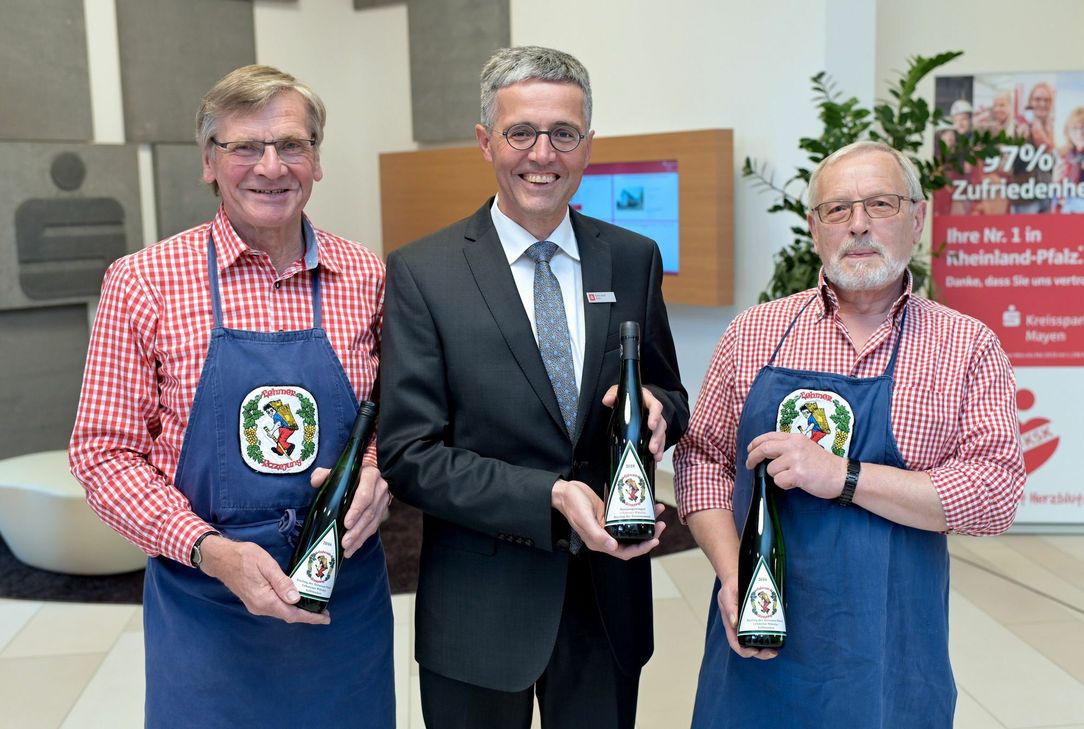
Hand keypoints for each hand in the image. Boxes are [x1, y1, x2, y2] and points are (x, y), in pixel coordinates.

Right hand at [198, 535, 330, 624]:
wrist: (221, 559)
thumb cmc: (244, 557)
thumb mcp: (266, 564)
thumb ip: (281, 582)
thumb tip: (296, 599)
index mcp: (264, 600)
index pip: (291, 614)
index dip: (310, 617)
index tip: (326, 618)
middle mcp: (260, 607)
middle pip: (288, 616)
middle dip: (306, 615)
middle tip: (324, 611)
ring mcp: (256, 606)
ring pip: (281, 612)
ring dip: (297, 611)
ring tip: (314, 605)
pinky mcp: (254, 601)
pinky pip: (275, 607)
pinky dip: (288, 606)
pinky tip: (296, 600)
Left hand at [309, 465, 390, 557]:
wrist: (367, 476)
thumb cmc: (349, 475)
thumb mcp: (338, 472)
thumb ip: (325, 474)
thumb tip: (315, 481)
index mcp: (370, 475)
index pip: (365, 494)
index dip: (357, 510)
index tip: (346, 523)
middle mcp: (380, 488)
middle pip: (369, 512)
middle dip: (357, 529)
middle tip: (344, 541)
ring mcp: (383, 501)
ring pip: (373, 522)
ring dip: (359, 537)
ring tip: (346, 548)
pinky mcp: (382, 512)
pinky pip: (373, 528)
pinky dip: (362, 539)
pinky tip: (351, 549)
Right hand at [550, 479, 665, 559]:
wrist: (565, 491)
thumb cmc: (572, 505)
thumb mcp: (584, 519)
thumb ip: (597, 534)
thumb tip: (613, 547)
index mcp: (599, 542)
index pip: (625, 552)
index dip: (641, 549)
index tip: (655, 539)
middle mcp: (606, 536)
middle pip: (632, 541)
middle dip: (648, 534)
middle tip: (660, 523)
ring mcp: (609, 525)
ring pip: (632, 528)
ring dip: (646, 521)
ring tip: (657, 510)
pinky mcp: (610, 514)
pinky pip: (627, 516)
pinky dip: (637, 511)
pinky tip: (645, 503)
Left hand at [602, 385, 666, 460]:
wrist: (629, 401)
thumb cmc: (626, 397)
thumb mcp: (618, 393)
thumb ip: (613, 395)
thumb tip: (608, 400)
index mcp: (648, 401)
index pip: (655, 407)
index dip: (655, 416)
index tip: (651, 425)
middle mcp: (654, 413)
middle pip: (661, 424)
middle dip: (657, 437)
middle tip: (652, 448)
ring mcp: (655, 424)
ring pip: (661, 435)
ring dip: (659, 446)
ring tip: (655, 456)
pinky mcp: (652, 433)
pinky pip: (658, 442)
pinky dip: (657, 451)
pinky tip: (655, 460)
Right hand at [719, 572, 776, 659]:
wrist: (737, 577)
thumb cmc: (729, 588)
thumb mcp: (726, 595)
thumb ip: (729, 607)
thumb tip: (734, 622)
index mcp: (731, 626)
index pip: (736, 644)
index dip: (745, 651)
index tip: (755, 651)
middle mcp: (741, 628)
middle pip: (750, 647)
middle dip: (762, 653)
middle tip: (773, 652)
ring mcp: (751, 624)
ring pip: (760, 641)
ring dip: (769, 646)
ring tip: (778, 646)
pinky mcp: (759, 617)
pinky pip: (766, 629)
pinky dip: (773, 633)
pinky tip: (780, 632)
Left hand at [746, 431, 846, 500]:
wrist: (842, 475)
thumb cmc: (823, 464)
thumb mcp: (805, 447)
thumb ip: (787, 446)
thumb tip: (765, 452)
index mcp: (795, 438)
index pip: (768, 436)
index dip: (755, 444)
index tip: (749, 450)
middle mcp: (794, 446)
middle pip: (763, 449)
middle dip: (752, 458)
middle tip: (749, 465)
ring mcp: (796, 459)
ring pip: (771, 469)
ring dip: (777, 476)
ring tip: (791, 477)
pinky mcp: (798, 474)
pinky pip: (779, 481)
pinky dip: (784, 485)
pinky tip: (795, 483)